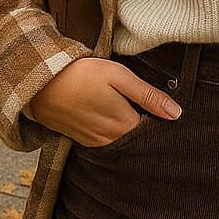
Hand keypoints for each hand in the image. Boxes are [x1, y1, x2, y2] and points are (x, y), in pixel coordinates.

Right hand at [26, 56, 181, 146]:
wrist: (42, 84)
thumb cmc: (83, 75)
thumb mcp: (119, 77)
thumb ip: (148, 96)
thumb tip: (177, 113)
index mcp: (124, 126)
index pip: (154, 134)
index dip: (164, 125)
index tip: (172, 116)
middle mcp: (111, 141)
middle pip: (139, 142)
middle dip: (150, 132)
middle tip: (158, 116)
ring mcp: (95, 143)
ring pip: (123, 143)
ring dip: (132, 133)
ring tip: (138, 117)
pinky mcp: (83, 140)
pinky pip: (107, 143)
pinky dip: (115, 135)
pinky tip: (115, 120)